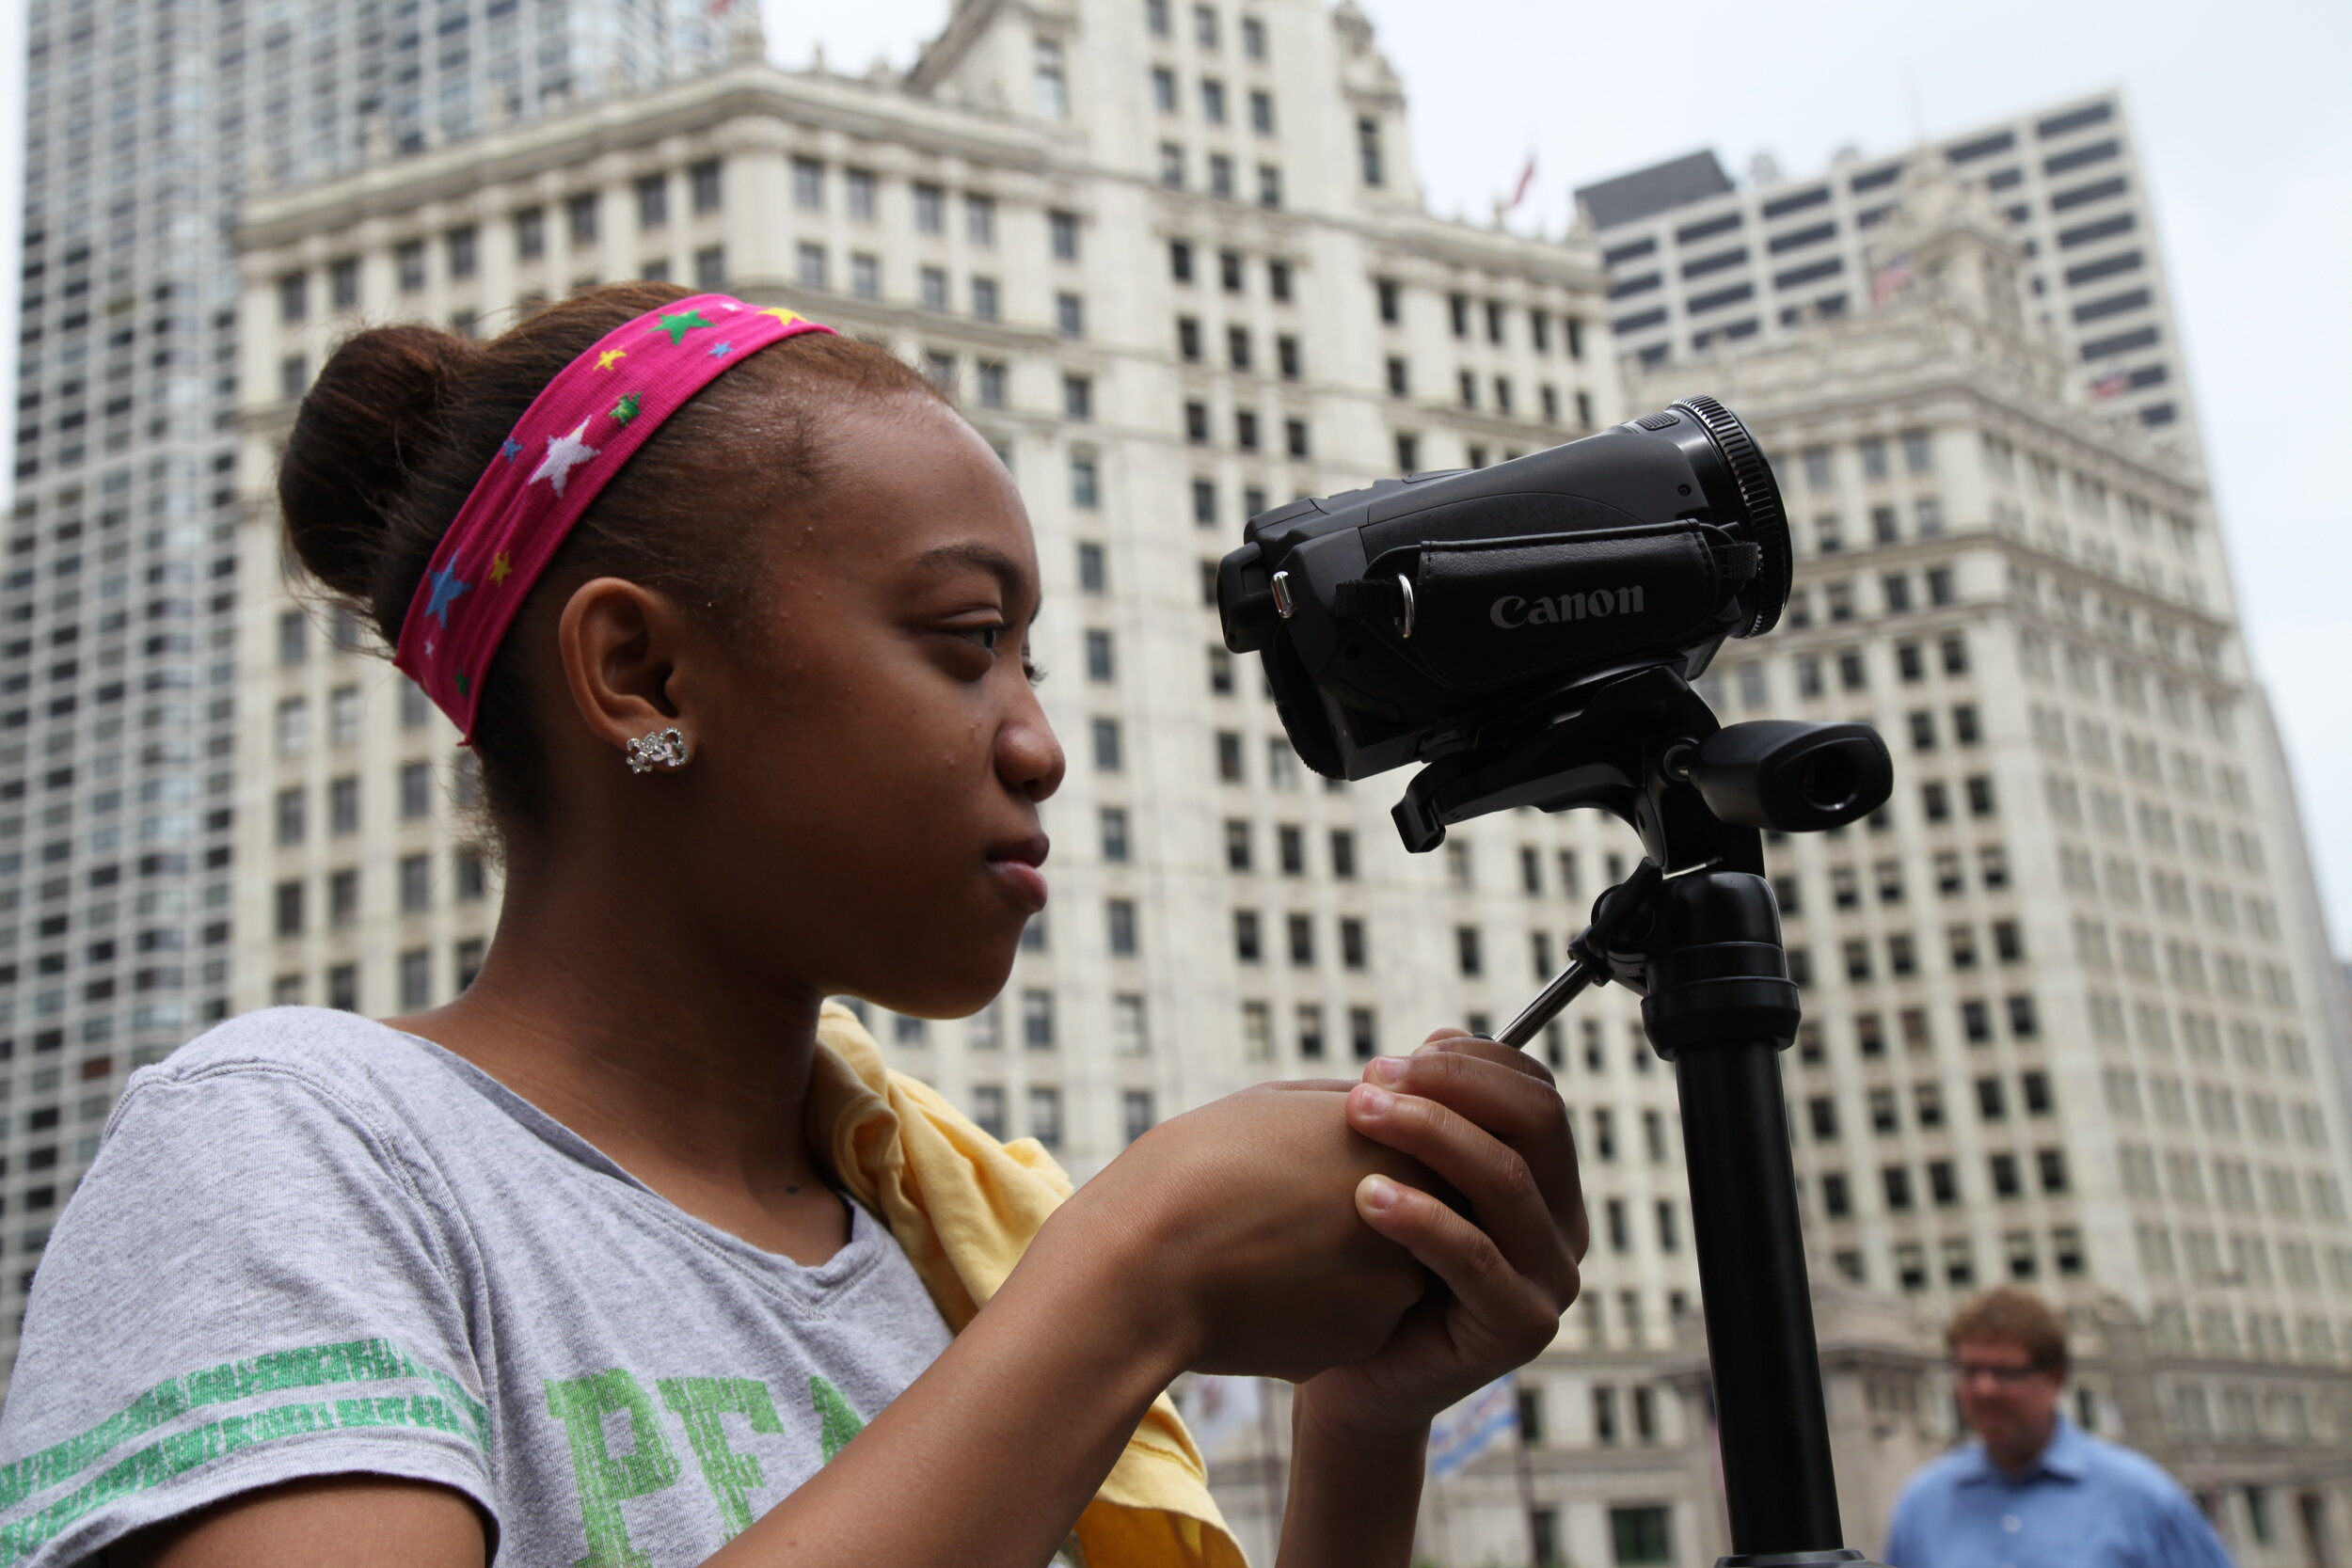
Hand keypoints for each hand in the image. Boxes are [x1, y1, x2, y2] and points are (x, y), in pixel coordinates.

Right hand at [1034, 1082, 1435, 1381]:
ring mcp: (1394, 1290)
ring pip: (1383, 1273)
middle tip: (1287, 1204)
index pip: (1425, 1152)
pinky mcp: (1360, 1345)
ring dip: (1343, 1262)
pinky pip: (1351, 1320)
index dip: (1365, 1155)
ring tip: (1267, 1245)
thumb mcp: (1278, 1105)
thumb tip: (1393, 1098)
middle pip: (1415, 1215)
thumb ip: (1353, 1104)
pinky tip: (1259, 1288)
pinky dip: (1316, 1306)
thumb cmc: (1197, 1167)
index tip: (1311, 1161)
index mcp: (1405, 1148)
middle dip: (1366, 1212)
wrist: (1141, 1267)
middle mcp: (1421, 1220)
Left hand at [1299, 1029, 1585, 1442]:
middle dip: (1450, 1088)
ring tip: (1357, 1115)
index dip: (1468, 1062)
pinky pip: (1475, 1256)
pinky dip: (1419, 1215)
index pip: (1536, 1091)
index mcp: (1547, 1180)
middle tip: (1368, 1084)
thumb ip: (1431, 1113)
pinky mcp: (1521, 1328)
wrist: (1354, 1377)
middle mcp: (1563, 1225)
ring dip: (1426, 1133)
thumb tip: (1444, 1033)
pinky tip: (1364, 1195)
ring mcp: (1551, 1280)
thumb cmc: (1373, 1266)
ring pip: (1504, 1178)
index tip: (1390, 1061)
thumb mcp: (1406, 1174)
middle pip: (1535, 1121)